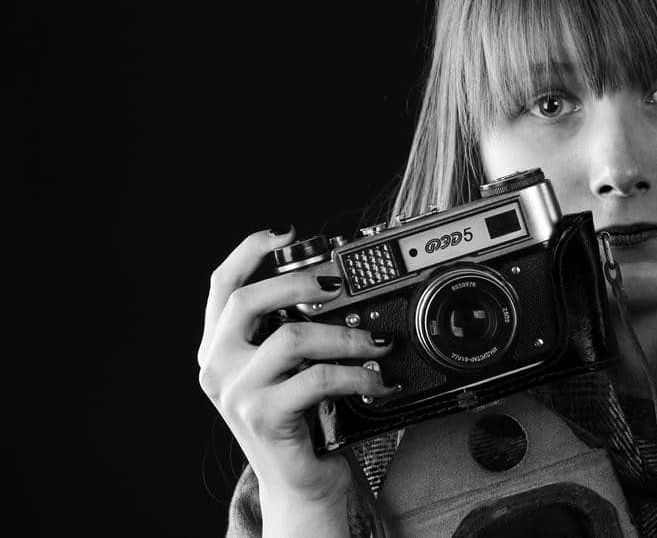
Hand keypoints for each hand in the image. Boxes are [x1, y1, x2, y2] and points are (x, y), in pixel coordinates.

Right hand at [198, 227, 398, 524]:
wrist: (300, 485)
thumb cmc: (302, 420)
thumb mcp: (290, 368)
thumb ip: (291, 329)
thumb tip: (333, 284)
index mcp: (219, 346)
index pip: (221, 285)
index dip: (249, 251)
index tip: (286, 232)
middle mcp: (217, 366)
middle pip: (247, 300)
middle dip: (299, 283)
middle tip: (339, 285)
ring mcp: (236, 393)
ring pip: (291, 338)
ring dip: (346, 336)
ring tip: (379, 344)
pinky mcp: (263, 417)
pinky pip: (317, 378)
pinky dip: (357, 374)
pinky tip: (378, 380)